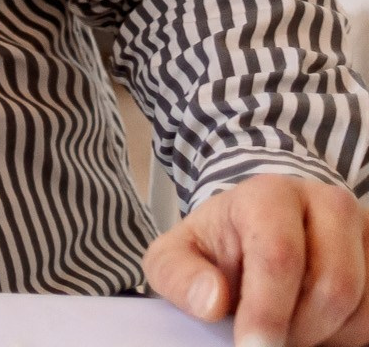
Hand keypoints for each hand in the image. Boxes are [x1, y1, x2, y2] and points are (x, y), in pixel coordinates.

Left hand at [146, 173, 368, 345]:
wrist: (257, 229)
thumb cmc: (218, 247)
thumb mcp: (177, 256)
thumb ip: (180, 275)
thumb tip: (211, 301)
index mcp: (270, 195)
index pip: (280, 256)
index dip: (268, 311)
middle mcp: (327, 204)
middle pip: (333, 286)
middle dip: (299, 330)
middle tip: (269, 341)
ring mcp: (365, 230)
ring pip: (364, 306)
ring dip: (326, 334)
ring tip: (289, 325)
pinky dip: (350, 334)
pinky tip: (319, 325)